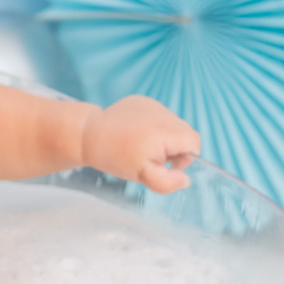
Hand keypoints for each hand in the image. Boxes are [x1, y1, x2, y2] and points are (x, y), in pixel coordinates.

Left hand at [81, 95, 199, 193]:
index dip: (184, 158)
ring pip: (173, 124)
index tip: (165, 164)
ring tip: (142, 144)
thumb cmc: (116, 157)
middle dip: (175, 148)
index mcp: (166, 131)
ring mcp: (152, 104)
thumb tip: (186, 180)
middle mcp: (162, 113)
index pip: (194, 143)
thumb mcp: (142, 176)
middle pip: (185, 133)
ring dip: (164, 137)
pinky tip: (135, 133)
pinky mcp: (142, 101)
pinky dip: (153, 126)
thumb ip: (167, 182)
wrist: (89, 135)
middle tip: (151, 156)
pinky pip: (159, 115)